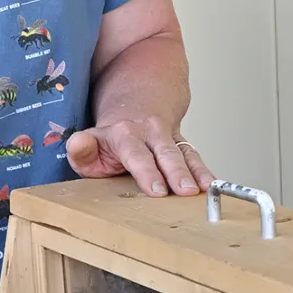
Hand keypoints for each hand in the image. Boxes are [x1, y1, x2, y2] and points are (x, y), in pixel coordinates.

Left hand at [66, 119, 212, 197]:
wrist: (138, 101)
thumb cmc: (111, 136)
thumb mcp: (90, 140)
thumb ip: (81, 148)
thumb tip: (77, 144)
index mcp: (125, 134)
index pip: (137, 155)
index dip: (147, 172)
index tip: (157, 190)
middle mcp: (151, 133)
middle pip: (166, 154)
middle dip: (177, 173)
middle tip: (186, 191)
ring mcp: (170, 137)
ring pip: (186, 154)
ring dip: (197, 172)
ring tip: (207, 189)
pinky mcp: (184, 144)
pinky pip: (195, 157)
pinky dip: (206, 171)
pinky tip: (214, 185)